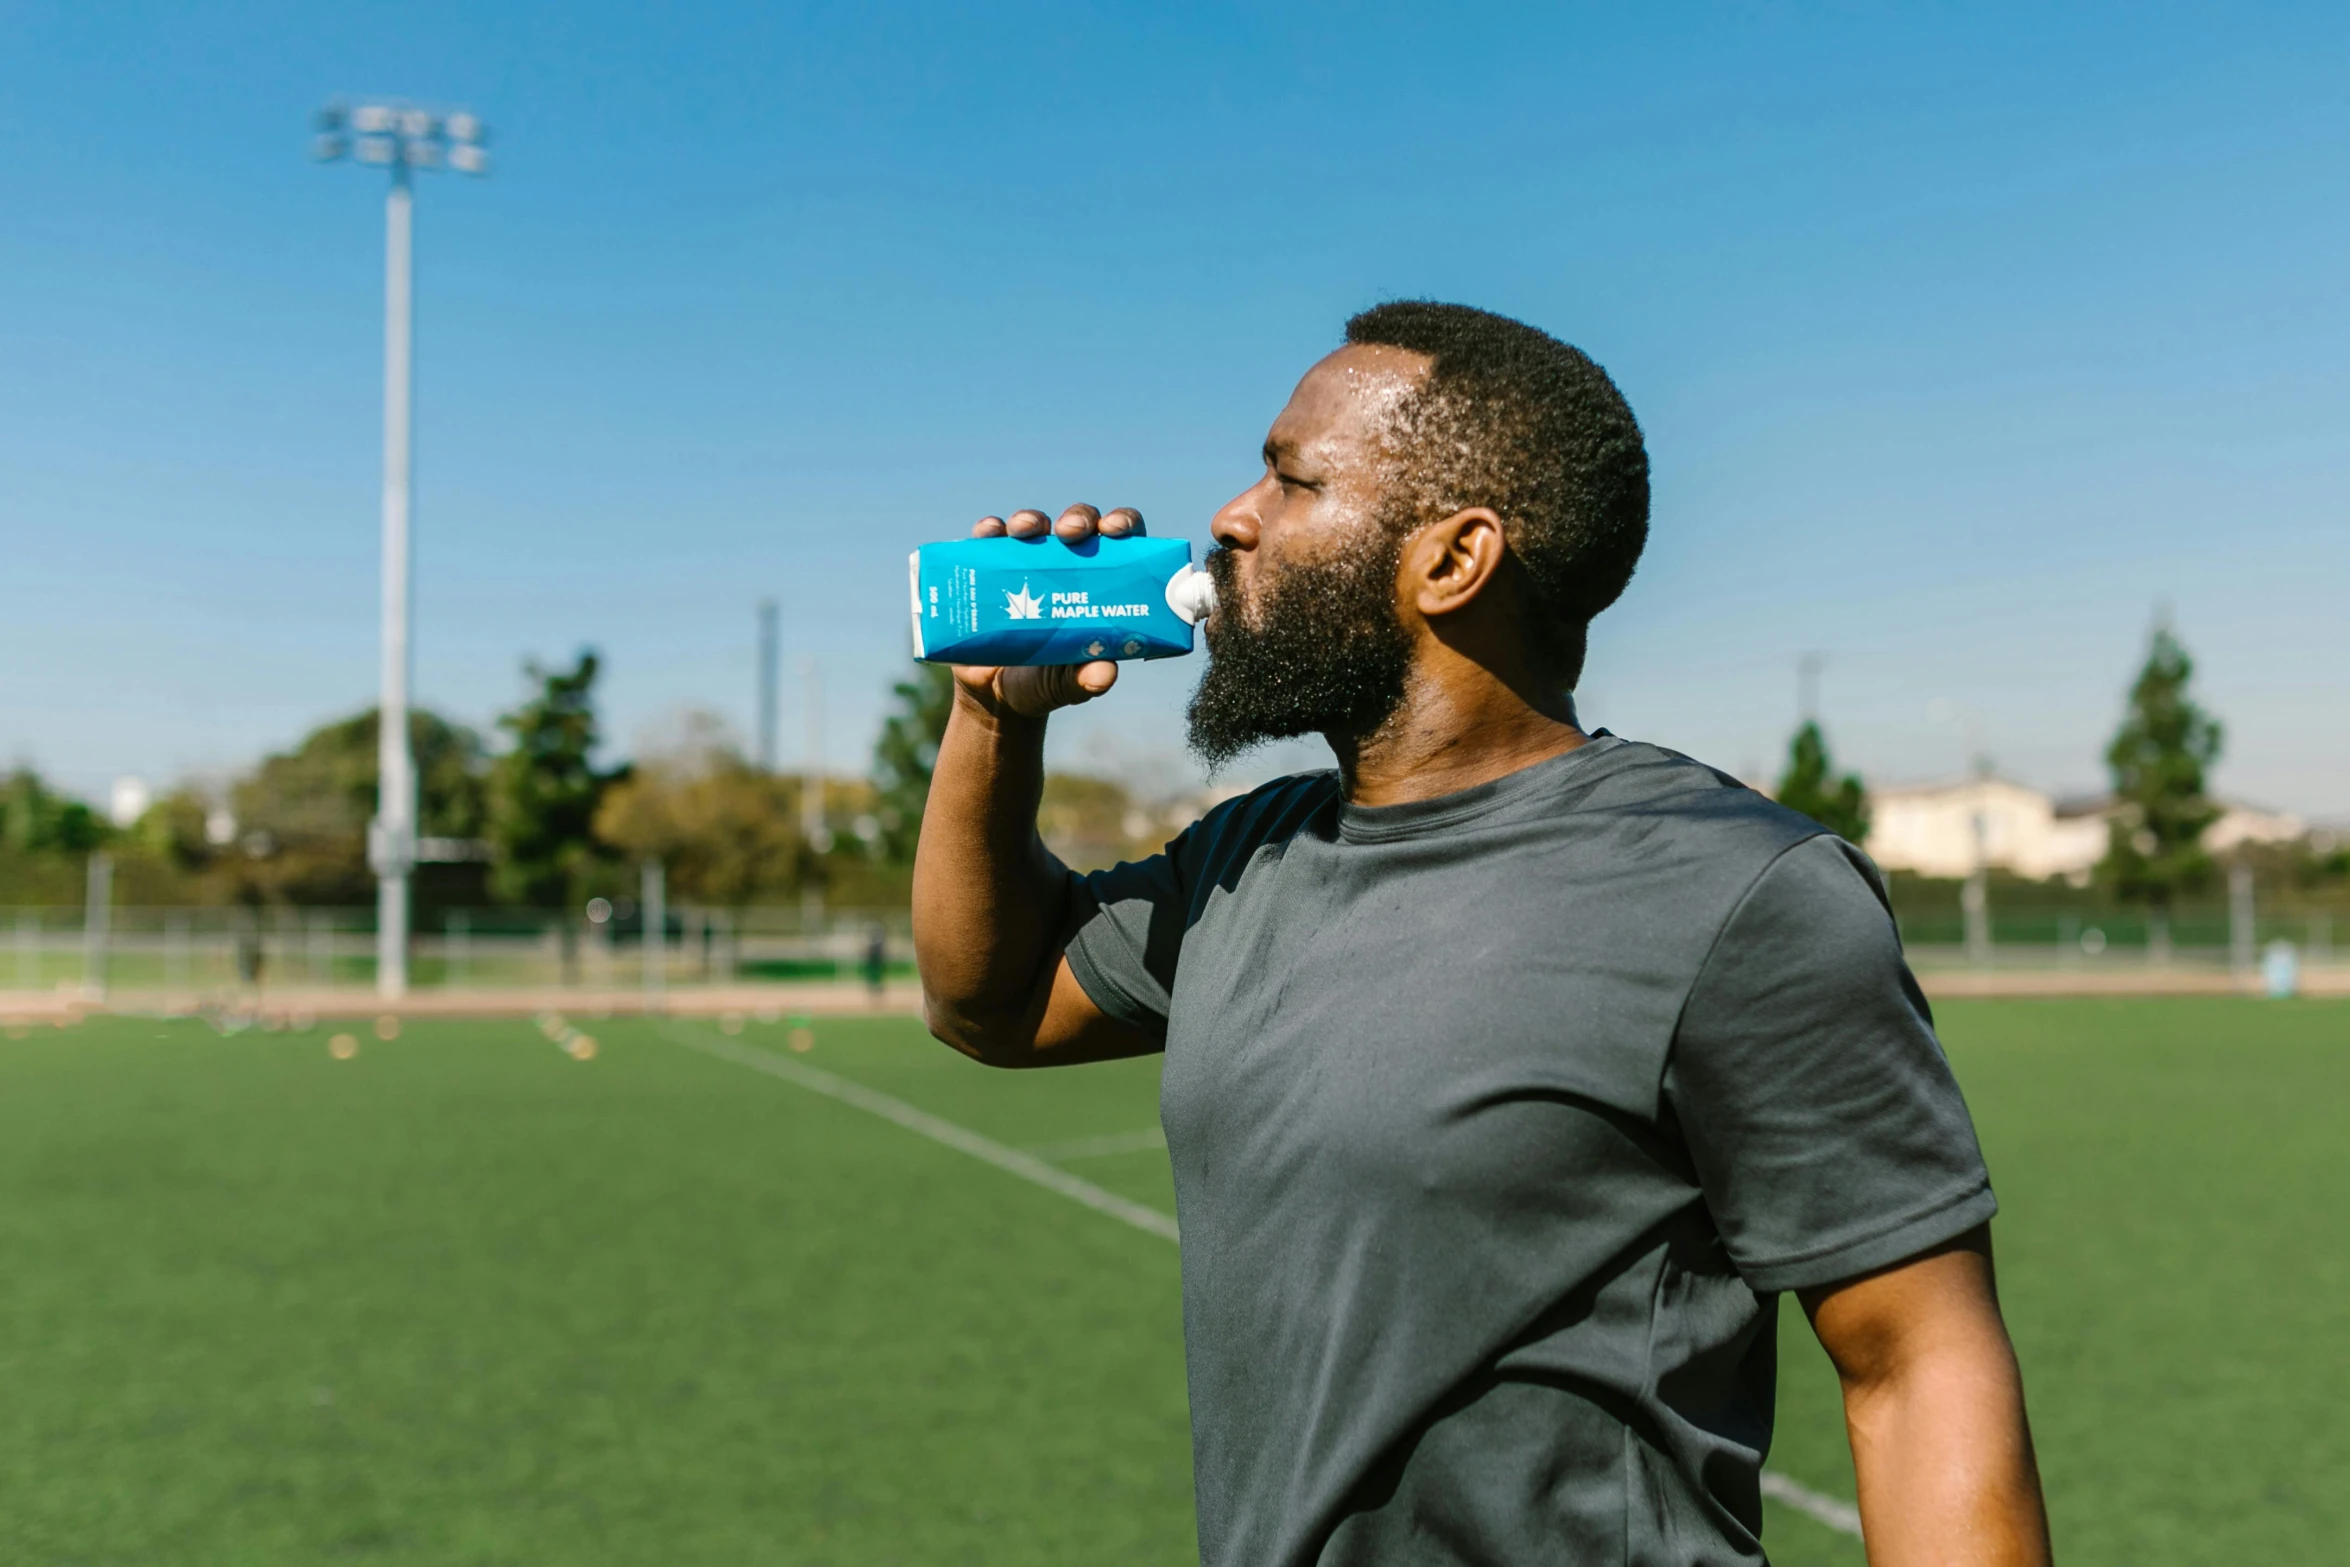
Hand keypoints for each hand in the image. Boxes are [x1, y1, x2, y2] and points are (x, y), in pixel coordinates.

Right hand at [953, 504, 1145, 718]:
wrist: (994, 696)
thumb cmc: (1045, 682)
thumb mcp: (1067, 684)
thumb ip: (1086, 679)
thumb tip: (1104, 673)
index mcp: (1101, 586)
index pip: (1122, 542)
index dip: (1122, 524)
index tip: (1113, 530)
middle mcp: (1067, 567)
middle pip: (1079, 524)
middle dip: (1077, 517)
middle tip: (1071, 531)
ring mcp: (1027, 564)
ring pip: (1034, 525)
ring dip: (1031, 519)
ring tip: (1025, 530)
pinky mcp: (990, 569)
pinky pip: (989, 540)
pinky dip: (989, 530)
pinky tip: (988, 532)